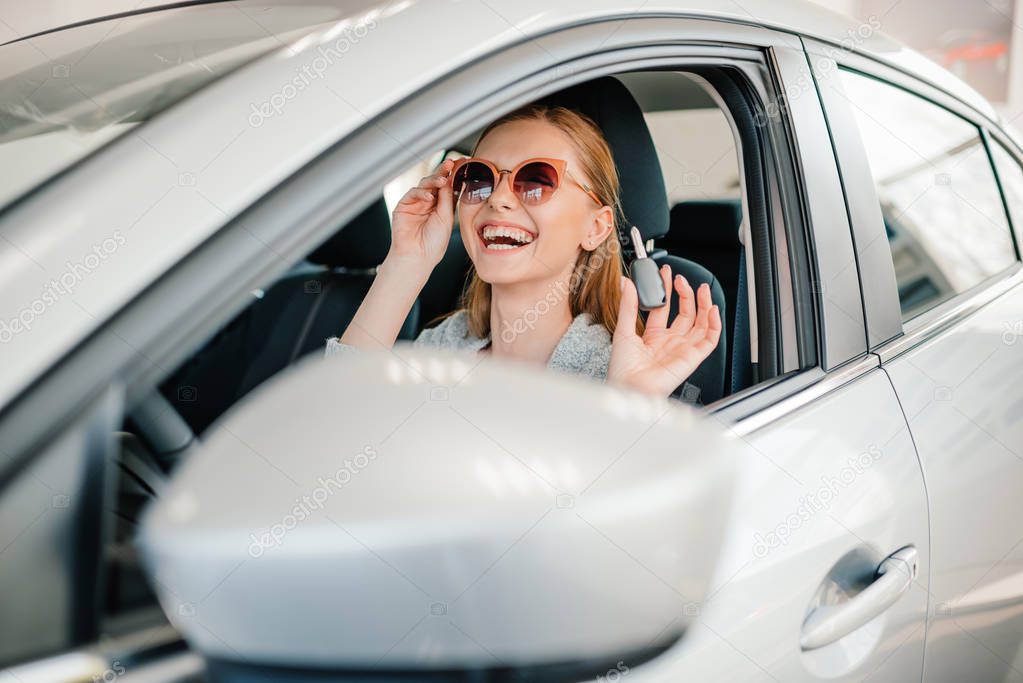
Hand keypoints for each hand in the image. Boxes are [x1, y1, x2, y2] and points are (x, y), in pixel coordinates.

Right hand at [387, 158, 455, 270]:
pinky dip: (421, 193)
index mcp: (442, 206)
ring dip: (434, 180)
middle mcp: (429, 202)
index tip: (463, 164)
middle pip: (436, 182)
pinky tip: (429, 197)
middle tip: (451, 163)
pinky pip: (413, 193)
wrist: (418, 257)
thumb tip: (451, 178)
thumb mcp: (446, 218)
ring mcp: (416, 203)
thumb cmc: (434, 243)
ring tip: (442, 180)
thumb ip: (447, 198)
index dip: (454, 175)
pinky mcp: (404, 206)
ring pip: (425, 184)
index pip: (448, 186)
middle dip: (444, 171)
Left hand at [607, 265, 722, 397]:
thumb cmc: (623, 369)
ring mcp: (682, 349)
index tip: (665, 273)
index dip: (666, 289)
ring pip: (700, 323)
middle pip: (685, 313)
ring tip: (702, 288)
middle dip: (686, 294)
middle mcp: (669, 342)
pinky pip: (710, 340)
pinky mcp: (693, 358)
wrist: (629, 388)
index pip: (664, 307)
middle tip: (681, 279)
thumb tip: (626, 283)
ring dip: (704, 305)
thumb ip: (627, 305)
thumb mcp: (623, 330)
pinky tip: (712, 310)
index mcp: (653, 336)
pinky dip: (714, 324)